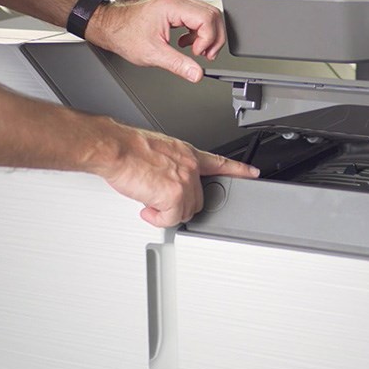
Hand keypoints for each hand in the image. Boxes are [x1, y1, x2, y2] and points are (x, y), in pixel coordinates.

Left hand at [85, 0, 225, 82]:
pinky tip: (187, 44)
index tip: (198, 54)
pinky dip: (199, 33)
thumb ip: (178, 65)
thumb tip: (197, 74)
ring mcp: (177, 1)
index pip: (207, 18)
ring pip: (208, 15)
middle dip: (213, 38)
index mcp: (172, 6)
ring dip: (207, 36)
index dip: (208, 39)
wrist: (111, 26)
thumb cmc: (125, 34)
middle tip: (205, 55)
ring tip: (197, 51)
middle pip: (212, 15)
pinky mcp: (176, 7)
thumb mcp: (153, 54)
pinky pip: (198, 17)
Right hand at [95, 122, 258, 226]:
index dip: (239, 170)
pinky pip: (171, 220)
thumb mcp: (159, 150)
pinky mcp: (174, 197)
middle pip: (198, 199)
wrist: (116, 149)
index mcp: (188, 154)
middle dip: (179, 204)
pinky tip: (147, 208)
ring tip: (149, 200)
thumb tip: (166, 180)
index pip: (220, 163)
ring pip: (185, 211)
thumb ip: (171, 165)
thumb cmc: (129, 148)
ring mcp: (184, 182)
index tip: (252, 173)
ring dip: (167, 212)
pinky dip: (158, 219)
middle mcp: (191, 167)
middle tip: (159, 199)